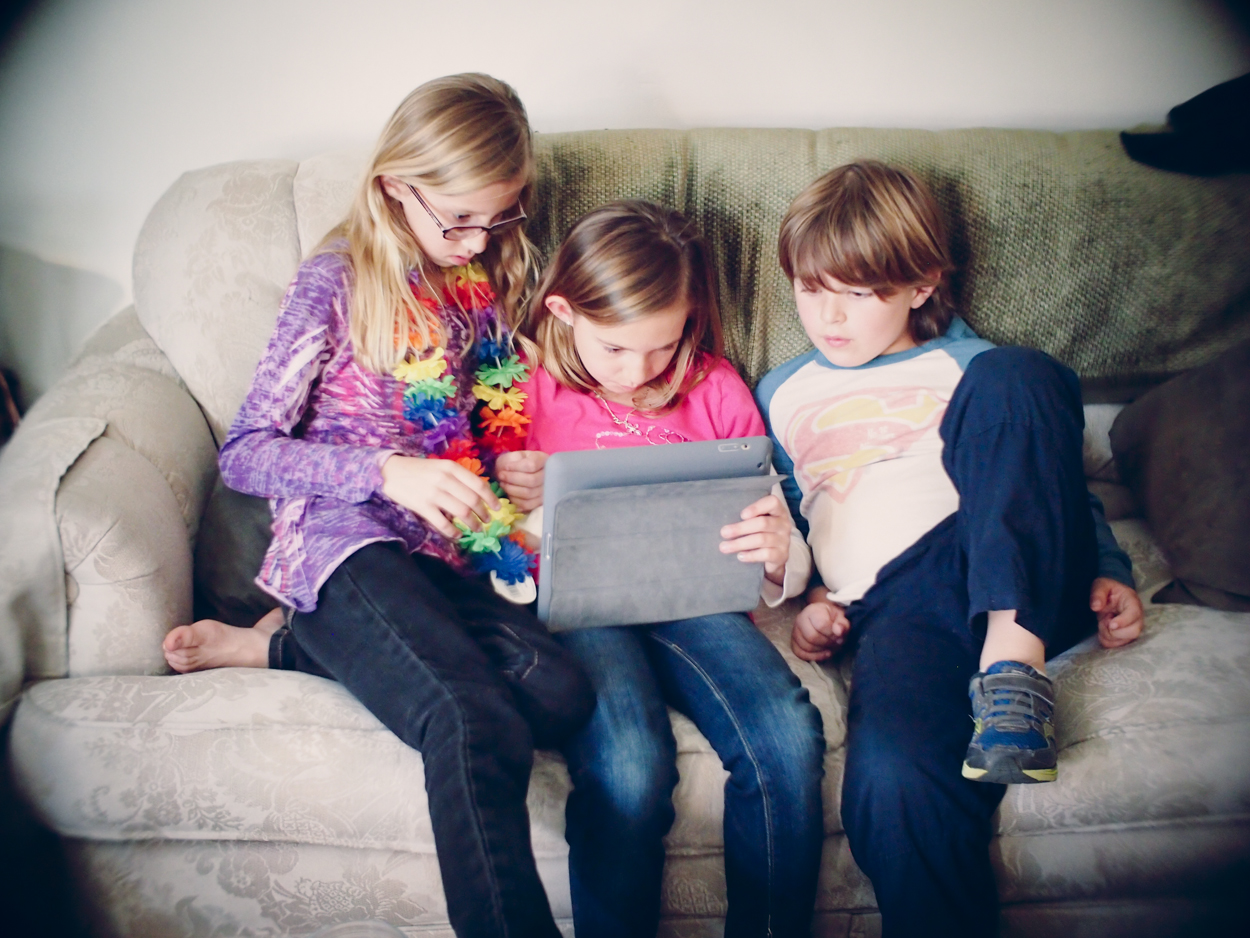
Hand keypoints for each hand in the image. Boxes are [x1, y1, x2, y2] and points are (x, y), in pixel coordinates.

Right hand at [381, 454, 498, 538]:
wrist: (391, 471)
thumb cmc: (419, 470)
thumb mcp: (441, 467)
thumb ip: (458, 478)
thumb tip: (478, 495)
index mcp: (452, 468)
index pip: (479, 485)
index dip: (490, 498)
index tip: (497, 508)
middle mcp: (445, 479)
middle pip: (472, 500)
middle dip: (483, 514)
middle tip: (487, 521)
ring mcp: (433, 494)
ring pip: (461, 512)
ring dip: (472, 524)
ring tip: (476, 529)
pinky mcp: (422, 506)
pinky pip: (443, 523)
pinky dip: (453, 531)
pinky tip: (457, 535)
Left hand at [495, 450, 547, 511]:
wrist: (519, 472)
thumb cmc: (517, 462)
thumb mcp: (515, 455)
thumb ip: (513, 460)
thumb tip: (507, 469)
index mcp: (544, 460)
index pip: (532, 465)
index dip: (516, 467)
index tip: (506, 467)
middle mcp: (549, 476)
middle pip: (531, 480)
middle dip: (512, 479)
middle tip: (501, 476)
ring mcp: (546, 490)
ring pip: (529, 493)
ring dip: (511, 490)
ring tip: (503, 484)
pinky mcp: (540, 502)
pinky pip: (528, 505)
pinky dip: (515, 501)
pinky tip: (509, 494)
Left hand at [719, 494, 791, 583]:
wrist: (774, 556)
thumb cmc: (761, 533)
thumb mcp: (757, 522)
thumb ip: (747, 518)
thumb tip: (723, 521)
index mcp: (778, 511)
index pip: (773, 502)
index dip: (757, 507)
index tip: (741, 515)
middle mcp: (784, 524)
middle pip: (762, 523)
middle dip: (740, 528)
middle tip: (723, 532)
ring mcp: (784, 540)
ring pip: (761, 539)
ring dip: (740, 543)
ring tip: (724, 547)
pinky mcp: (782, 555)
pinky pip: (766, 554)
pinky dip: (751, 555)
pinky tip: (740, 556)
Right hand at [791, 588, 849, 661]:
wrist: (824, 617)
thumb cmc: (832, 618)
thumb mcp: (841, 617)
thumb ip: (842, 624)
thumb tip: (839, 631)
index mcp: (812, 611)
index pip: (821, 625)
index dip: (832, 634)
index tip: (839, 635)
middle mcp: (800, 620)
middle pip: (811, 637)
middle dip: (827, 643)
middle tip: (835, 642)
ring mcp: (795, 632)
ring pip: (806, 647)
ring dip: (821, 650)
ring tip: (830, 646)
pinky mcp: (794, 643)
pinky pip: (800, 654)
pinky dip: (814, 657)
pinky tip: (824, 653)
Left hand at [1091, 577, 1143, 648]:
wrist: (1109, 596)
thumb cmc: (1107, 589)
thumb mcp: (1101, 585)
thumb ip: (1098, 593)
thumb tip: (1095, 607)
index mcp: (1132, 602)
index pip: (1134, 614)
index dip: (1123, 621)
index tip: (1111, 624)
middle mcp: (1137, 617)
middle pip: (1133, 632)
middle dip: (1114, 630)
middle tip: (1105, 619)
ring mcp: (1132, 628)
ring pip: (1124, 641)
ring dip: (1108, 635)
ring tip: (1104, 622)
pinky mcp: (1125, 637)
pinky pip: (1116, 645)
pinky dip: (1106, 640)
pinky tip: (1103, 630)